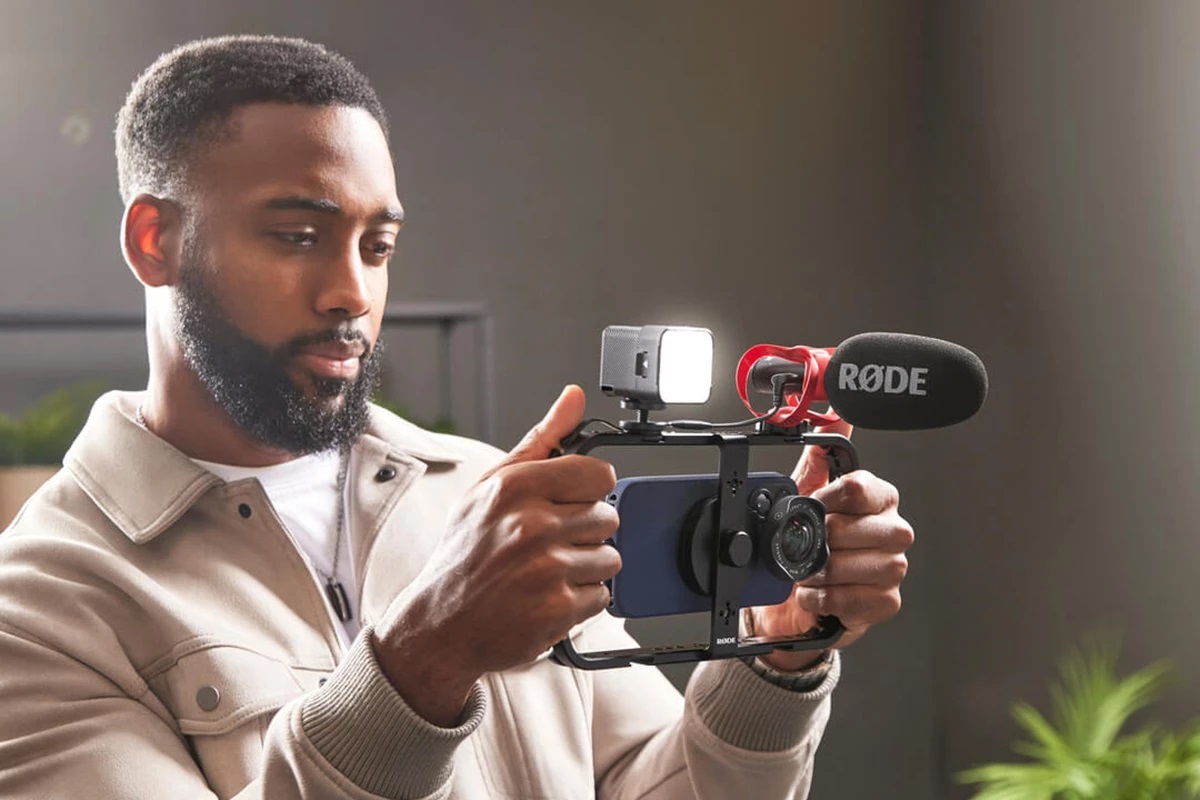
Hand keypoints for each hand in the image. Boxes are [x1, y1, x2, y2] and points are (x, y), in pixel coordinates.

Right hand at [372, 385, 620, 724]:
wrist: (439, 625)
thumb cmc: (464, 554)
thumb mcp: (490, 487)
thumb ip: (541, 440)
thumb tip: (573, 398)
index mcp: (515, 487)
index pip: (599, 474)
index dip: (588, 491)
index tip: (569, 503)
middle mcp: (531, 524)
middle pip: (607, 516)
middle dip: (583, 532)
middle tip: (546, 545)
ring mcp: (546, 568)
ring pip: (609, 558)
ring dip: (585, 568)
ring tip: (545, 572)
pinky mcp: (557, 607)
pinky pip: (602, 595)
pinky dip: (580, 600)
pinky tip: (546, 596)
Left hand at [748, 418, 913, 671]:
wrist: (791, 592)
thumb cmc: (805, 540)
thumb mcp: (805, 493)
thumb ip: (819, 455)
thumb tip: (833, 417)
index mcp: (876, 498)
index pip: (861, 488)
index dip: (828, 499)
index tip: (808, 506)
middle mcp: (891, 530)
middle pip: (871, 529)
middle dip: (829, 540)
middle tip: (807, 545)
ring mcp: (893, 567)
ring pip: (875, 566)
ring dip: (830, 572)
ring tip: (807, 572)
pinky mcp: (886, 600)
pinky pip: (866, 600)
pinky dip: (832, 598)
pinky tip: (815, 594)